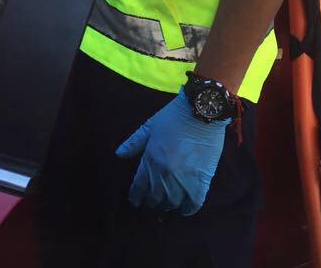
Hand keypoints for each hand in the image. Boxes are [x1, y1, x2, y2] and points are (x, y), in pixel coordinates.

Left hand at [115, 90, 227, 214]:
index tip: (135, 201)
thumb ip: (134, 143)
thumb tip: (119, 154)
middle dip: (150, 203)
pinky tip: (184, 209)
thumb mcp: (149, 127)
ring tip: (166, 205)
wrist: (201, 111)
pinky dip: (188, 209)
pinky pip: (194, 202)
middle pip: (154, 198)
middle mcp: (165, 173)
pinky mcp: (202, 180)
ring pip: (172, 202)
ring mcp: (184, 178)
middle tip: (149, 204)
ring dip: (167, 206)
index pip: (139, 187)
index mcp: (150, 159)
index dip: (135, 197)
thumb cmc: (173, 117)